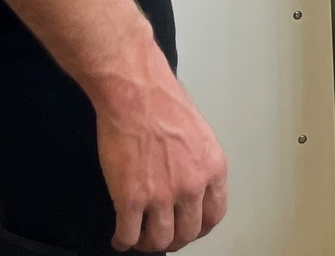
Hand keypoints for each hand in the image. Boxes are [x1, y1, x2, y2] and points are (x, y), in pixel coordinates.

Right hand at [95, 57, 228, 250]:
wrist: (136, 93)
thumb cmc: (164, 101)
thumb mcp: (199, 132)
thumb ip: (198, 162)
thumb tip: (191, 181)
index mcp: (212, 168)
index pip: (214, 215)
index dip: (199, 227)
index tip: (189, 228)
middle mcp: (192, 186)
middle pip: (187, 232)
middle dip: (174, 238)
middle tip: (161, 235)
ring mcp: (161, 196)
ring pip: (159, 241)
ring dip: (148, 243)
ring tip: (139, 237)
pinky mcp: (130, 199)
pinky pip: (128, 234)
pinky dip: (123, 240)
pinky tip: (120, 236)